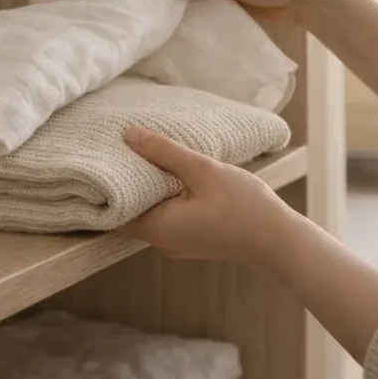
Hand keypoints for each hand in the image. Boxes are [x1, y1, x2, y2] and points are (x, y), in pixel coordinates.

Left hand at [120, 127, 377, 366]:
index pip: (111, 210)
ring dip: (146, 187)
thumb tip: (129, 135)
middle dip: (123, 181)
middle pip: (129, 210)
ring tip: (143, 155)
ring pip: (149, 212)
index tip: (97, 158)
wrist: (280, 242)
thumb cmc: (245, 207)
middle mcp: (161, 240)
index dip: (102, 185)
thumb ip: (165, 153)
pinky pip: (166, 216)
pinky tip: (171, 174)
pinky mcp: (191, 239)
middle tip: (117, 148)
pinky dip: (163, 196)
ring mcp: (177, 242)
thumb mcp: (204, 171)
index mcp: (158, 227)